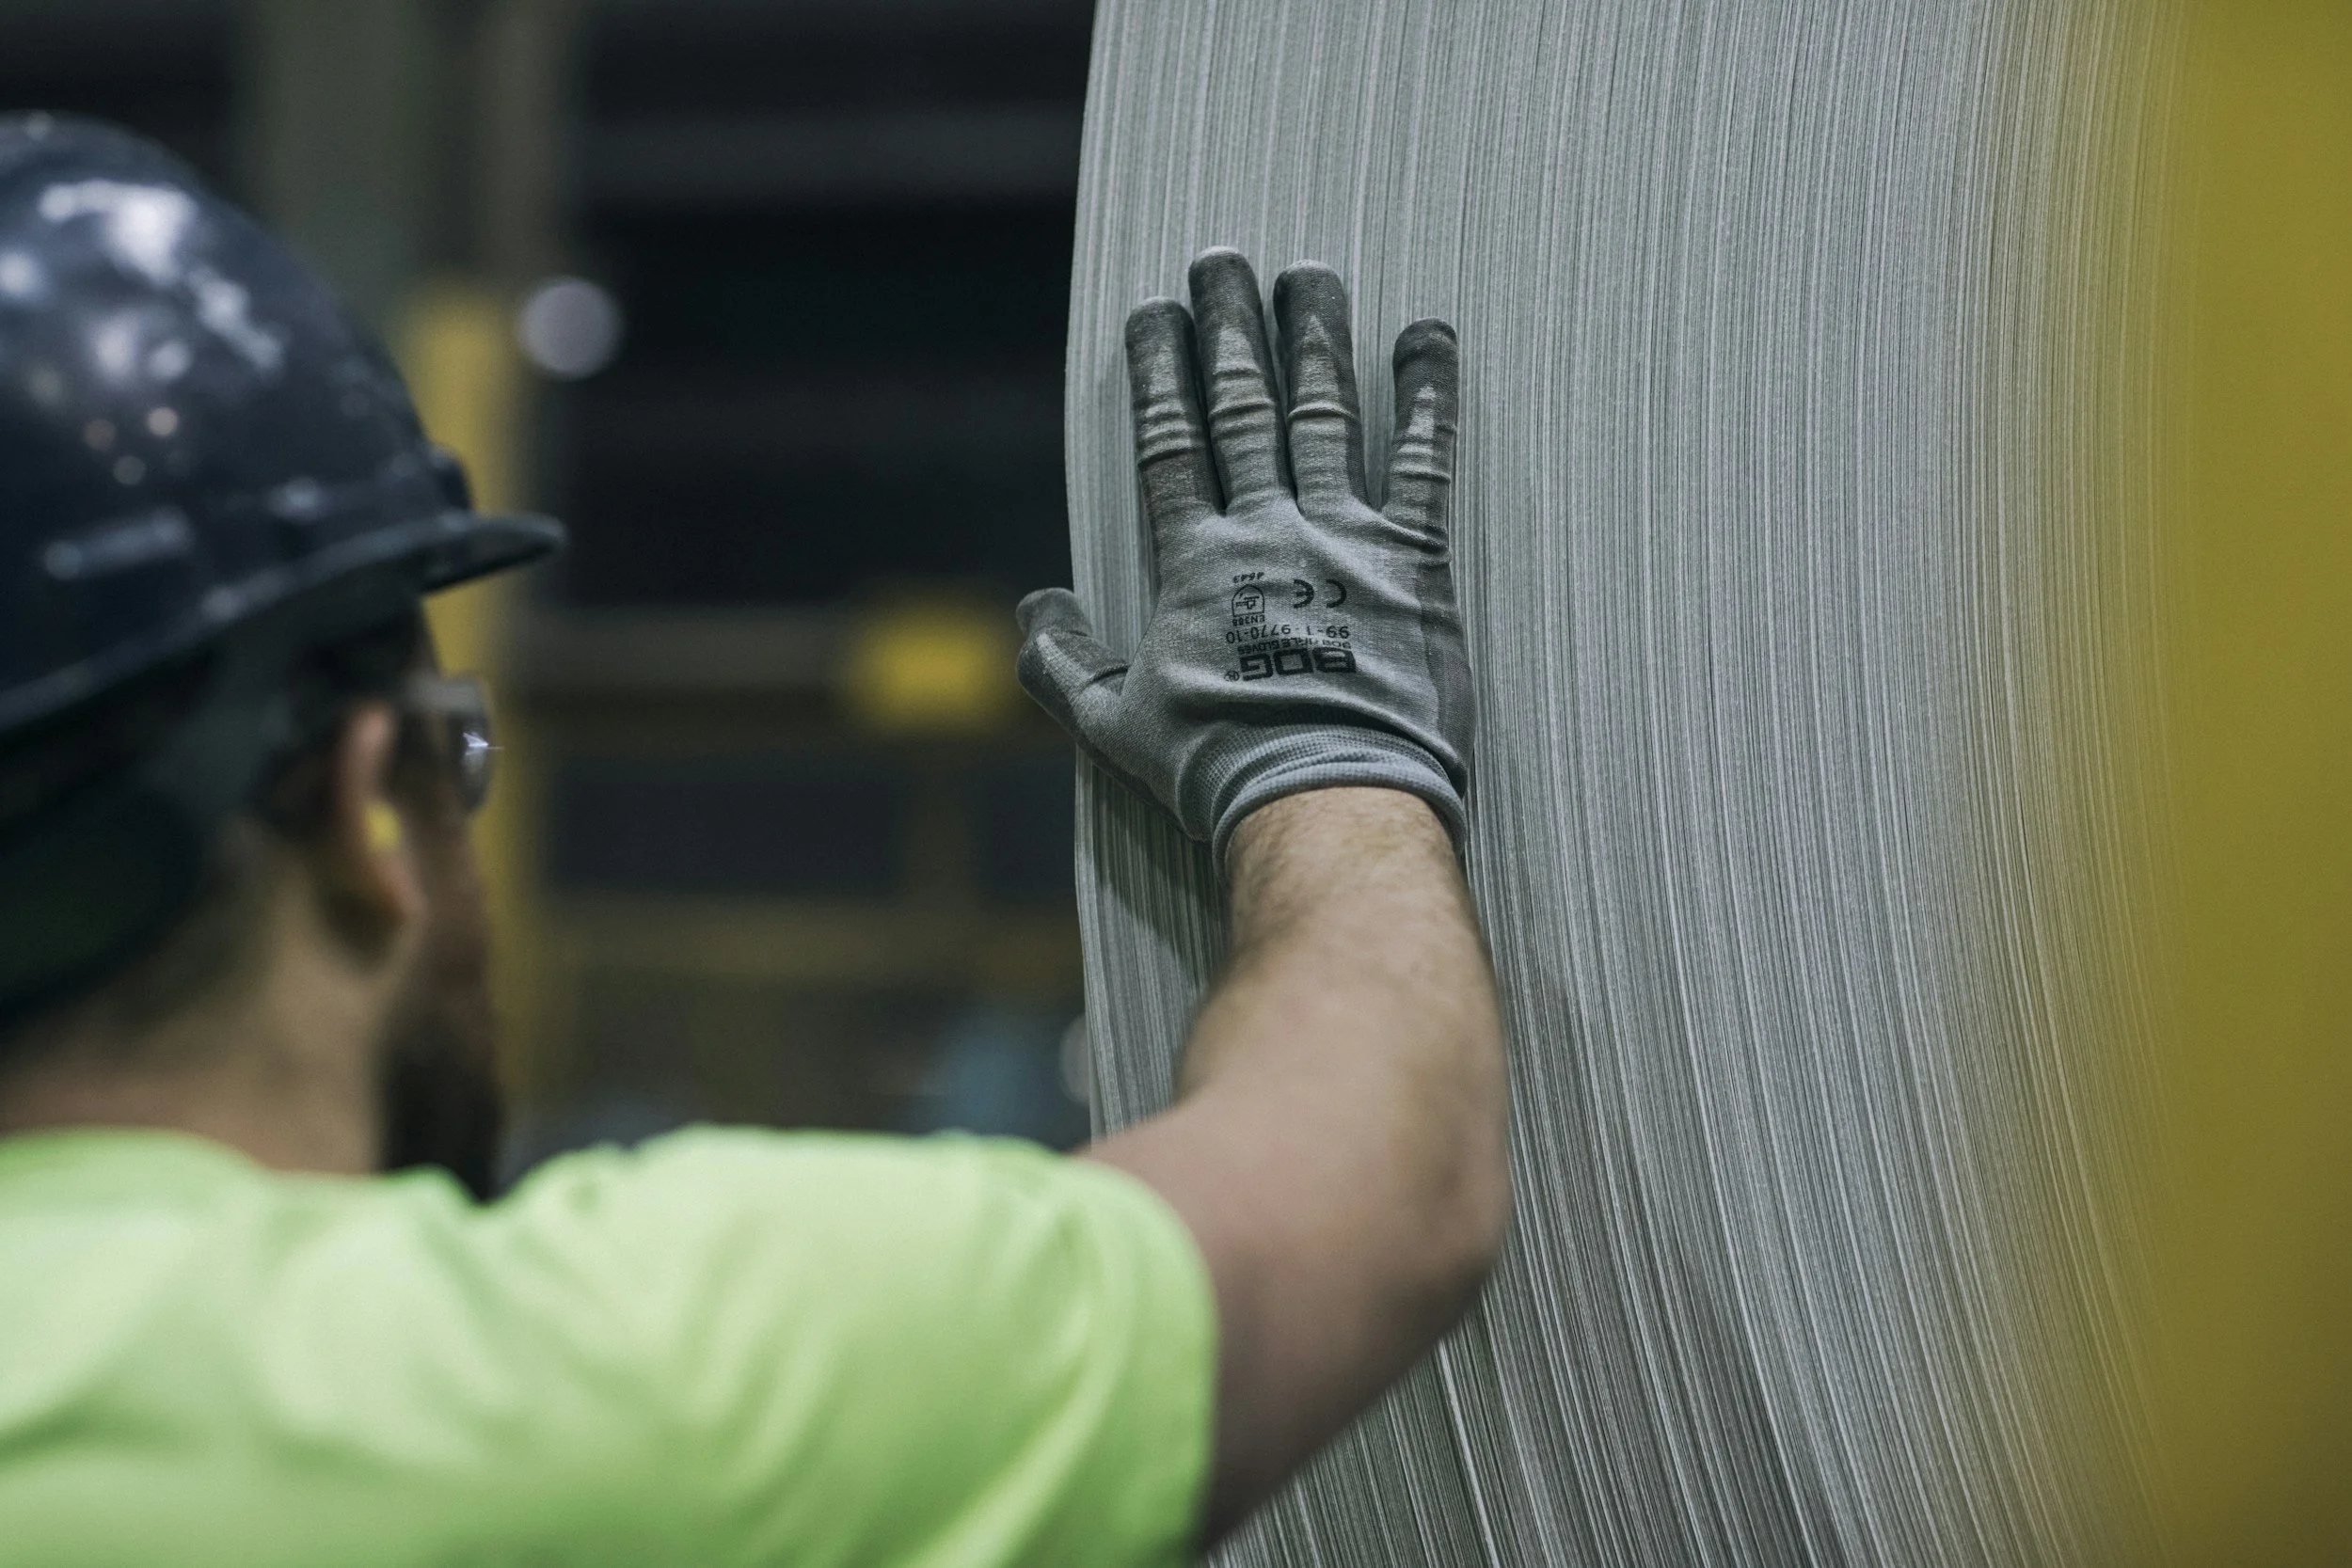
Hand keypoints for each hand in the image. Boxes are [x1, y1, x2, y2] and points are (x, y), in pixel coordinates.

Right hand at [1018, 248, 1470, 862]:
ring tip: (1311, 276)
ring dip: (1316, 340)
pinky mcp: (1414, 563)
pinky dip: (1429, 398)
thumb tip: (1028, 612)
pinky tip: (1429, 340)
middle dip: (1231, 329)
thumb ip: (1062, 665)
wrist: (1326, 800)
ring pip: (1323, 416)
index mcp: (1195, 564)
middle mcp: (1267, 532)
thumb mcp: (1115, 727)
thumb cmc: (1220, 771)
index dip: (1161, 372)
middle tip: (1224, 260)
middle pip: (1244, 407)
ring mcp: (1344, 540)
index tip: (1156, 311)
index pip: (1171, 442)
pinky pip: (1424, 464)